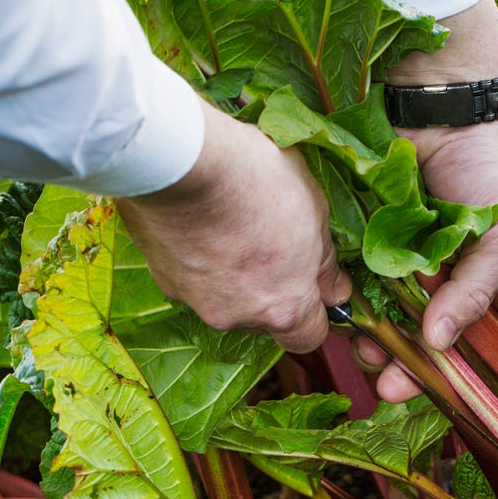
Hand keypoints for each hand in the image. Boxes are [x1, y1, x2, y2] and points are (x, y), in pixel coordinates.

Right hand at [117, 99, 351, 352]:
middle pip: (262, 318)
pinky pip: (190, 279)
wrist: (184, 160)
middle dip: (270, 289)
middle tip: (271, 243)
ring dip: (232, 276)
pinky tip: (201, 225)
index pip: (307, 338)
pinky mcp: (162, 279)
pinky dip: (199, 261)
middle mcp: (237, 317)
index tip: (312, 286)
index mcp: (283, 307)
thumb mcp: (315, 212)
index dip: (312, 313)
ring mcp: (195, 301)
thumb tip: (335, 290)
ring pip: (224, 299)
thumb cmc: (258, 181)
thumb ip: (326, 264)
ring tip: (232, 227)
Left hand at [360, 0, 497, 401]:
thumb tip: (440, 344)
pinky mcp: (349, 213)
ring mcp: (381, 237)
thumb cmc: (487, 161)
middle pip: (395, 321)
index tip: (399, 389)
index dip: (420, 365)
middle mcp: (417, 259)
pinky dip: (337, 278)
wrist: (447, 94)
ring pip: (363, 294)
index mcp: (458, 269)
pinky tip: (332, 298)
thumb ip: (476, 292)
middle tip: (368, 371)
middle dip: (383, 352)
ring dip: (356, 323)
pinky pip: (340, 253)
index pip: (438, 330)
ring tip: (349, 342)